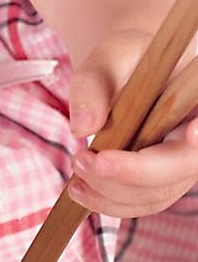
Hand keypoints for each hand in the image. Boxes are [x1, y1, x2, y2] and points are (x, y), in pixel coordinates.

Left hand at [66, 29, 197, 218]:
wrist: (125, 74)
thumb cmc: (123, 61)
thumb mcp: (108, 58)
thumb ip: (93, 85)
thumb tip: (82, 128)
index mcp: (197, 98)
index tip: (191, 133)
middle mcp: (197, 136)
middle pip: (181, 168)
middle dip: (131, 172)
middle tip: (83, 160)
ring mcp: (182, 164)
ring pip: (158, 193)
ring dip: (112, 193)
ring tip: (75, 174)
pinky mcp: (162, 181)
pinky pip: (142, 202)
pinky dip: (109, 201)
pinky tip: (80, 189)